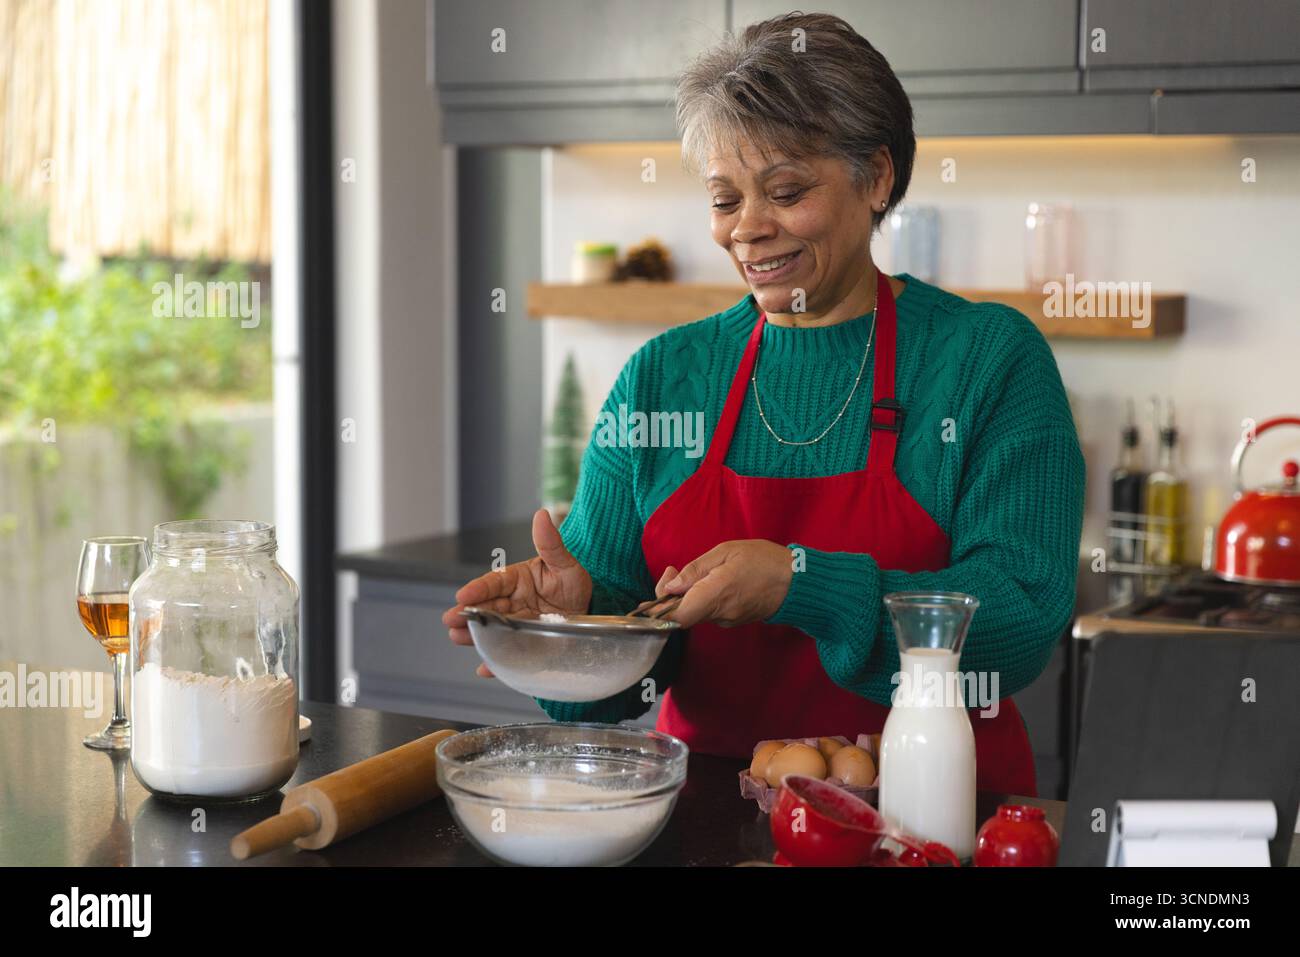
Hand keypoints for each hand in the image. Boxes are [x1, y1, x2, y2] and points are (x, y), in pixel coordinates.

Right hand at [442, 509, 592, 676]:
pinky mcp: (524, 645)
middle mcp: (511, 603)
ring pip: (491, 630)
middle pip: (486, 608)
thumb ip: (551, 544)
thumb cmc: (572, 582)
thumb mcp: (565, 562)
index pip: (493, 583)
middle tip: (450, 620)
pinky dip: (497, 663)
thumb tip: (542, 515)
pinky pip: (508, 653)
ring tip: (457, 638)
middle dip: (468, 614)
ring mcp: (516, 625)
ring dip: (474, 636)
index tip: (462, 595)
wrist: (588, 608)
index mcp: (516, 580)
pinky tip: (485, 669)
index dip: (477, 589)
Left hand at [654, 539, 793, 628]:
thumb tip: (671, 585)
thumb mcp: (728, 552)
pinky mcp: (733, 621)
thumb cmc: (765, 561)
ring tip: (695, 572)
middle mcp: (720, 613)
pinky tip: (709, 582)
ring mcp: (727, 620)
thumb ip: (696, 569)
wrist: (798, 583)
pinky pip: (708, 612)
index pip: (677, 616)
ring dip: (687, 596)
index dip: (659, 609)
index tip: (660, 587)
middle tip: (673, 570)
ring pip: (695, 613)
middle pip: (681, 615)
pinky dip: (701, 599)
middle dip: (670, 595)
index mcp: (716, 594)